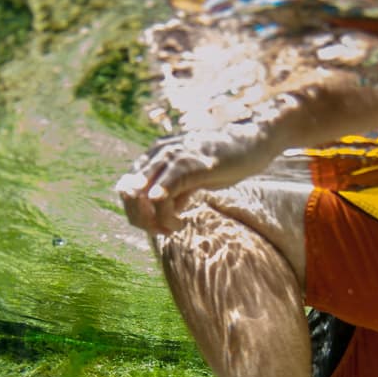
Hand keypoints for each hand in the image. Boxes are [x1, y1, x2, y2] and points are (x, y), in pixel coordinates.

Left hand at [115, 123, 270, 234]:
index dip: (136, 212)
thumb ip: (174, 192)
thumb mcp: (193, 180)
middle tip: (162, 231)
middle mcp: (157, 153)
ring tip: (173, 228)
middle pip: (128, 192)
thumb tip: (162, 214)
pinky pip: (161, 195)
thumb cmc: (224, 163)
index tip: (157, 226)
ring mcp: (171, 157)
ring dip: (153, 221)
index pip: (126, 187)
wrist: (251, 145)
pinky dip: (166, 216)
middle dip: (140, 219)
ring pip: (141, 195)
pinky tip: (181, 223)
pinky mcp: (187, 166)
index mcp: (155, 155)